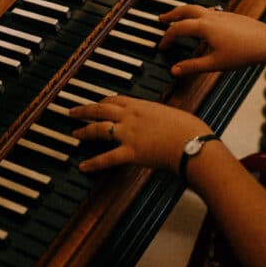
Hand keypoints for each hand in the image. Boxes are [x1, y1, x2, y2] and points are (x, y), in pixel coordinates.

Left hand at [69, 95, 208, 173]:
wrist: (192, 141)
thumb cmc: (189, 129)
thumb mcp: (171, 114)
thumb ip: (159, 117)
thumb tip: (161, 122)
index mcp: (141, 105)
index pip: (115, 100)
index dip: (102, 102)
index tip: (97, 103)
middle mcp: (131, 116)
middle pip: (100, 110)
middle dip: (84, 110)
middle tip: (73, 112)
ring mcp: (128, 134)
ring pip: (99, 129)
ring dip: (84, 131)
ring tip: (74, 133)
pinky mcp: (131, 152)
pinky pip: (107, 158)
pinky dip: (94, 163)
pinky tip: (83, 166)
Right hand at [159, 4, 265, 77]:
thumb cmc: (243, 53)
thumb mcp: (215, 64)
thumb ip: (193, 66)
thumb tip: (174, 70)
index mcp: (203, 26)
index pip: (177, 29)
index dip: (167, 38)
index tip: (162, 46)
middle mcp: (210, 16)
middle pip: (185, 10)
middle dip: (171, 14)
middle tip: (161, 18)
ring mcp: (221, 14)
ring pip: (197, 8)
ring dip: (185, 11)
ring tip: (180, 17)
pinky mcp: (230, 16)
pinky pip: (209, 10)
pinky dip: (199, 13)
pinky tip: (203, 22)